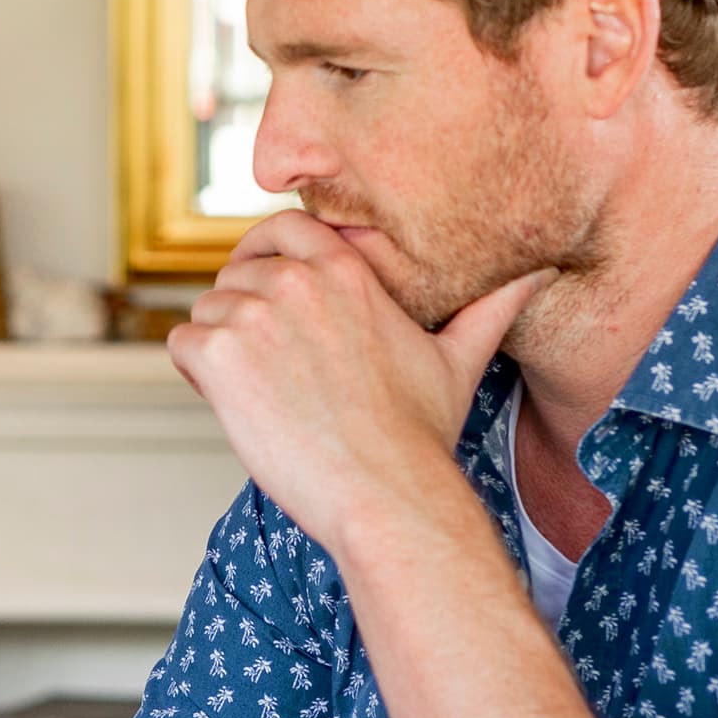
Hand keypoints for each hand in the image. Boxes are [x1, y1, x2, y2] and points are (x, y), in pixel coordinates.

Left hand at [166, 214, 541, 550]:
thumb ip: (488, 308)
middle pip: (235, 275)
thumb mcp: (458, 358)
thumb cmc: (420, 434)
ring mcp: (251, 314)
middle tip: (258, 362)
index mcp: (344, 271)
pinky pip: (180, 345)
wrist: (385, 491)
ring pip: (206, 312)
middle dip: (238, 312)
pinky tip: (231, 405)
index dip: (262, 251)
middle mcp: (294, 281)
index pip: (281, 226)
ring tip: (255, 394)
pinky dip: (193, 374)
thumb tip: (537, 274)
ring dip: (218, 348)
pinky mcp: (217, 355)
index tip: (258, 279)